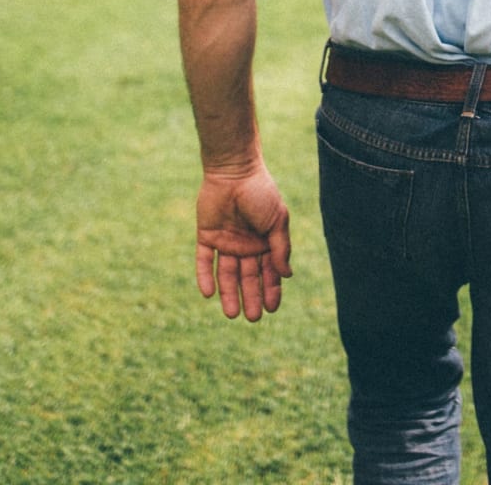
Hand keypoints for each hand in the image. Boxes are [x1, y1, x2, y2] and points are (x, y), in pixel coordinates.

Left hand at [195, 165, 293, 320]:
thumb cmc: (261, 193)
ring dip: (228, 293)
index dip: (270, 290)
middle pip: (247, 277)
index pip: (268, 272)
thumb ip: (281, 248)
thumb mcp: (277, 221)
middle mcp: (245, 245)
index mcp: (265, 242)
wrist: (234, 171)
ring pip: (226, 273)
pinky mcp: (206, 236)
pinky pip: (203, 260)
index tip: (271, 309)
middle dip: (250, 297)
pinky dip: (204, 277)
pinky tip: (208, 294)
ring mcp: (225, 242)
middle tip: (251, 318)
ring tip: (231, 314)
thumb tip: (287, 275)